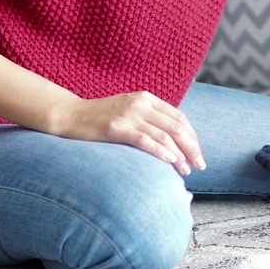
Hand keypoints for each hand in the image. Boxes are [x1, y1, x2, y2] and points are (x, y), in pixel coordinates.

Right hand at [50, 91, 205, 175]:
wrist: (69, 115)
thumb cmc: (100, 118)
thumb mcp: (129, 112)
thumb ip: (149, 120)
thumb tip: (173, 142)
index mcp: (147, 98)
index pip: (179, 117)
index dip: (192, 137)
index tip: (198, 154)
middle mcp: (140, 103)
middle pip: (176, 127)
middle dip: (191, 148)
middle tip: (200, 166)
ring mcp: (128, 114)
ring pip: (164, 135)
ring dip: (179, 155)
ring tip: (185, 170)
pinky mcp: (115, 127)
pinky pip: (144, 139)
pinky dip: (160, 151)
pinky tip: (170, 161)